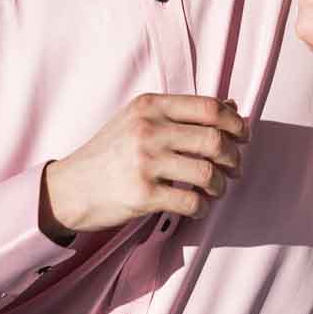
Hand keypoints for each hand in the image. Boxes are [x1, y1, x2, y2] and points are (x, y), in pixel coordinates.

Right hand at [41, 95, 248, 239]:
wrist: (68, 188)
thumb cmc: (109, 153)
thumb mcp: (138, 120)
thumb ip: (181, 113)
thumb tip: (232, 106)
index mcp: (150, 106)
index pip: (209, 107)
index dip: (235, 122)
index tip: (243, 136)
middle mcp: (148, 130)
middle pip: (214, 139)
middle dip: (234, 157)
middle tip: (235, 168)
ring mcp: (145, 162)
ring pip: (207, 172)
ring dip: (220, 185)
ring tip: (216, 189)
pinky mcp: (142, 194)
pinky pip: (190, 201)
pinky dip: (202, 208)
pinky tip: (198, 207)